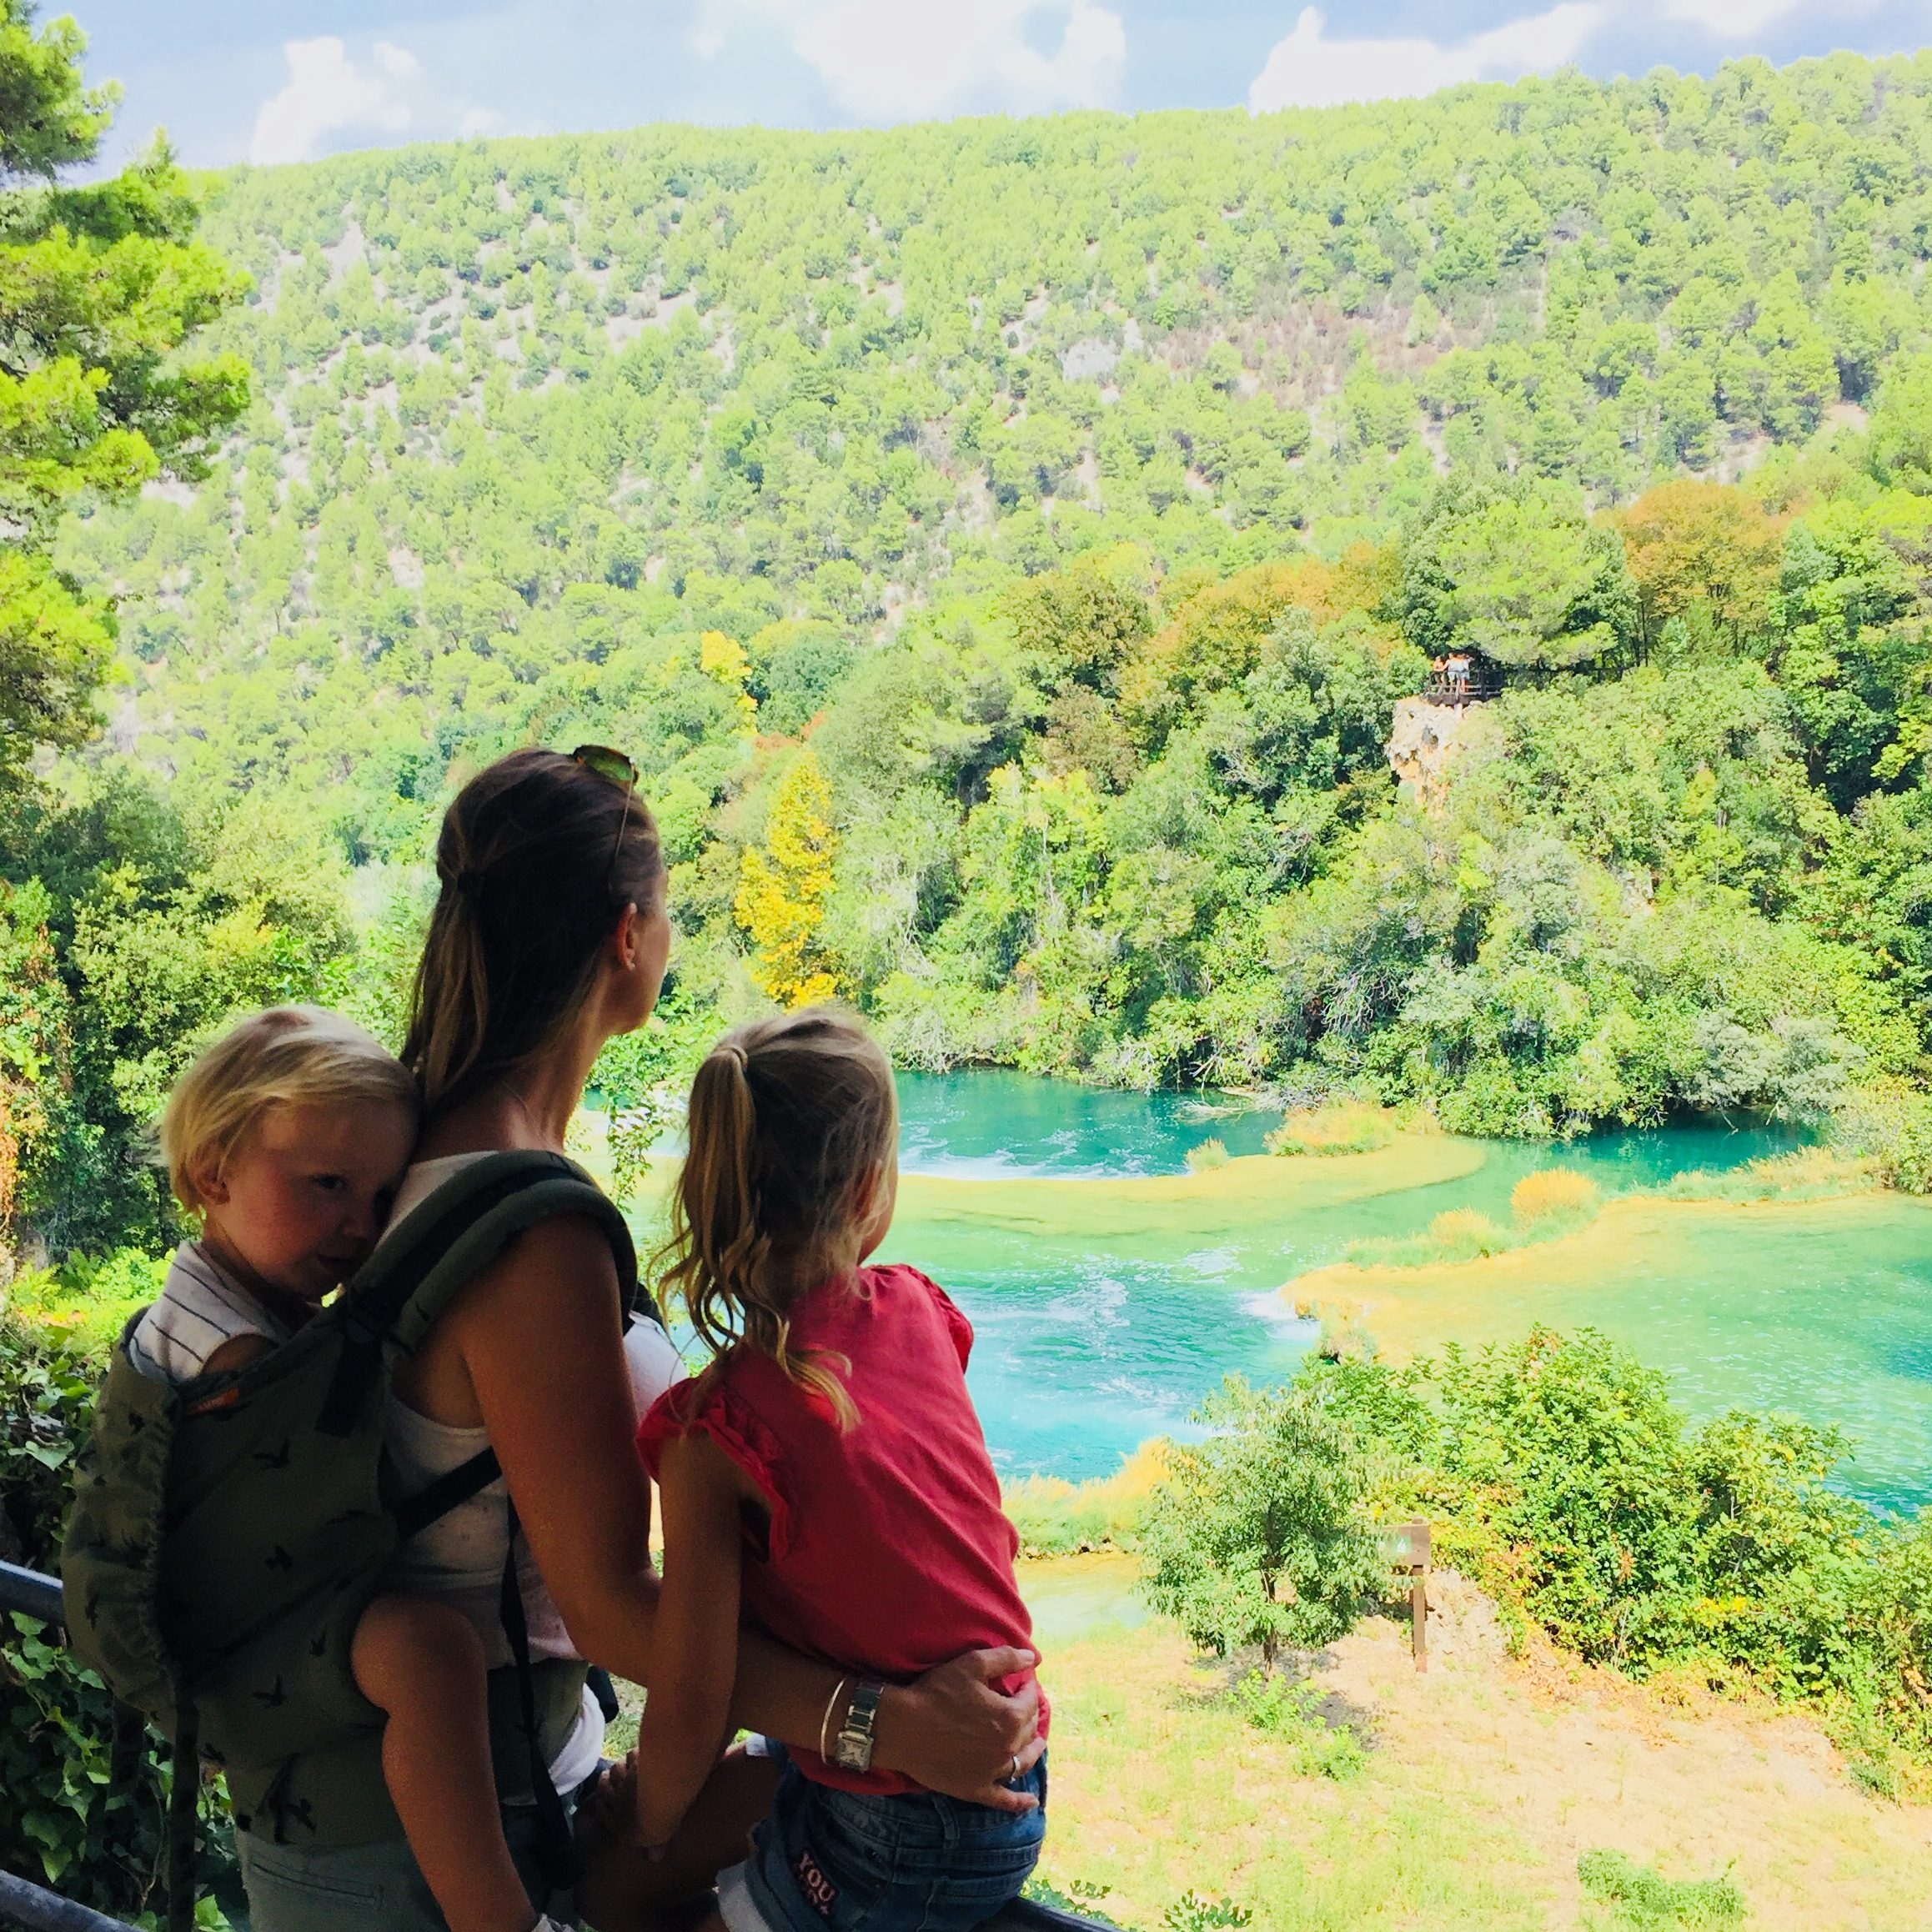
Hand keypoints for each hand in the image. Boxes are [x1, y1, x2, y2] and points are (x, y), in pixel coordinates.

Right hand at [590, 1752, 683, 1856]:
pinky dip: (633, 1756)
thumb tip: (655, 1859)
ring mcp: (624, 1780)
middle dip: (605, 1781)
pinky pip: (630, 1756)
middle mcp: (616, 1800)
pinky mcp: (635, 1762)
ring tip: (622, 1765)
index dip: (602, 1803)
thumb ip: (654, 1849)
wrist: (659, 1802)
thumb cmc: (656, 1826)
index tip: (603, 1799)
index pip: (602, 1811)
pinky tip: (637, 1755)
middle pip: (604, 1787)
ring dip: (618, 1767)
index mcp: (616, 1823)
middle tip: (608, 1777)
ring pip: (615, 1769)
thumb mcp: (655, 1841)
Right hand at [874, 1647, 1044, 1814]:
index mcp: (1009, 1718)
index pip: (1029, 1702)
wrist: (903, 1728)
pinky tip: (1031, 1801)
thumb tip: (1032, 1658)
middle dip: (1029, 1716)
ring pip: (1022, 1763)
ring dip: (1032, 1751)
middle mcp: (1007, 1748)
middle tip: (1022, 1707)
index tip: (1022, 1683)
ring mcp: (992, 1773)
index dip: (1027, 1689)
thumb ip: (1005, 1658)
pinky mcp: (976, 1790)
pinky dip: (1019, 1802)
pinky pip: (1004, 1800)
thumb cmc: (937, 1693)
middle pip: (1028, 1731)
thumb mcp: (971, 1664)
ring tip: (1037, 1744)